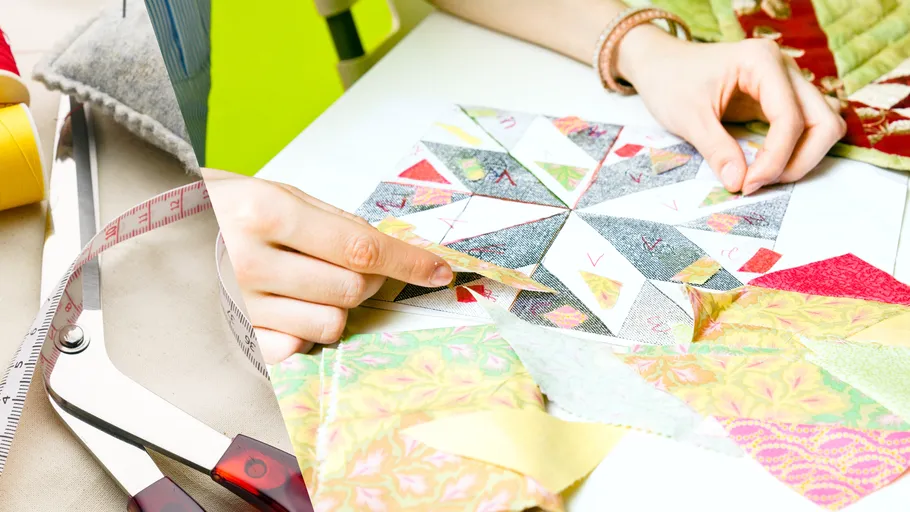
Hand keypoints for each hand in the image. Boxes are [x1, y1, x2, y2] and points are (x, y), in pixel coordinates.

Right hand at [201, 169, 453, 363]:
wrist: (144, 228)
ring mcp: (239, 302)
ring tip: (309, 282)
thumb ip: (330, 219)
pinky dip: (304, 329)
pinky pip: (297, 347)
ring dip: (337, 305)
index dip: (408, 262)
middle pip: (352, 289)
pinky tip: (287, 306)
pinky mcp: (232, 333)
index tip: (437, 270)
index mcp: (266, 213)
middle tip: (352, 266)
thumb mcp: (271, 191)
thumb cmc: (211, 204)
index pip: (361, 247)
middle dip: (369, 280)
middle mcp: (251, 260)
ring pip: (331, 322)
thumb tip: (384, 248)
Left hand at [618, 29, 846, 194]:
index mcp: (762, 62)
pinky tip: (767, 165)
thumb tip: (739, 183)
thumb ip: (716, 150)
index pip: (790, 118)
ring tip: (763, 176)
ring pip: (823, 125)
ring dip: (803, 157)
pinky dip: (796, 150)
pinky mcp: (782, 98)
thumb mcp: (688, 118)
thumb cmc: (670, 81)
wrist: (660, 64)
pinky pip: (807, 127)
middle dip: (798, 160)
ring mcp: (787, 82)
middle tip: (758, 183)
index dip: (775, 159)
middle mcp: (784, 68)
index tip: (747, 184)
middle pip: (823, 121)